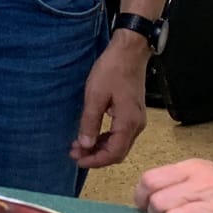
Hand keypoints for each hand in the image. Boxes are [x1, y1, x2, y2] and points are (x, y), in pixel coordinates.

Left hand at [71, 33, 148, 167]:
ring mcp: (137, 120)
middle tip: (74, 153)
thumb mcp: (95, 95)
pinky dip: (106, 138)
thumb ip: (90, 122)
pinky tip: (92, 135)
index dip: (95, 161)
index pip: (114, 153)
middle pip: (118, 152)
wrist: (130, 52)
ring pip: (119, 144)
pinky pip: (120, 134)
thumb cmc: (112, 70)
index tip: (77, 160)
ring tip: (79, 146)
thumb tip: (85, 145)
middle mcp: (137, 125)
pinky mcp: (133, 113)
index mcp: (128, 123)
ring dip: (100, 147)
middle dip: (96, 156)